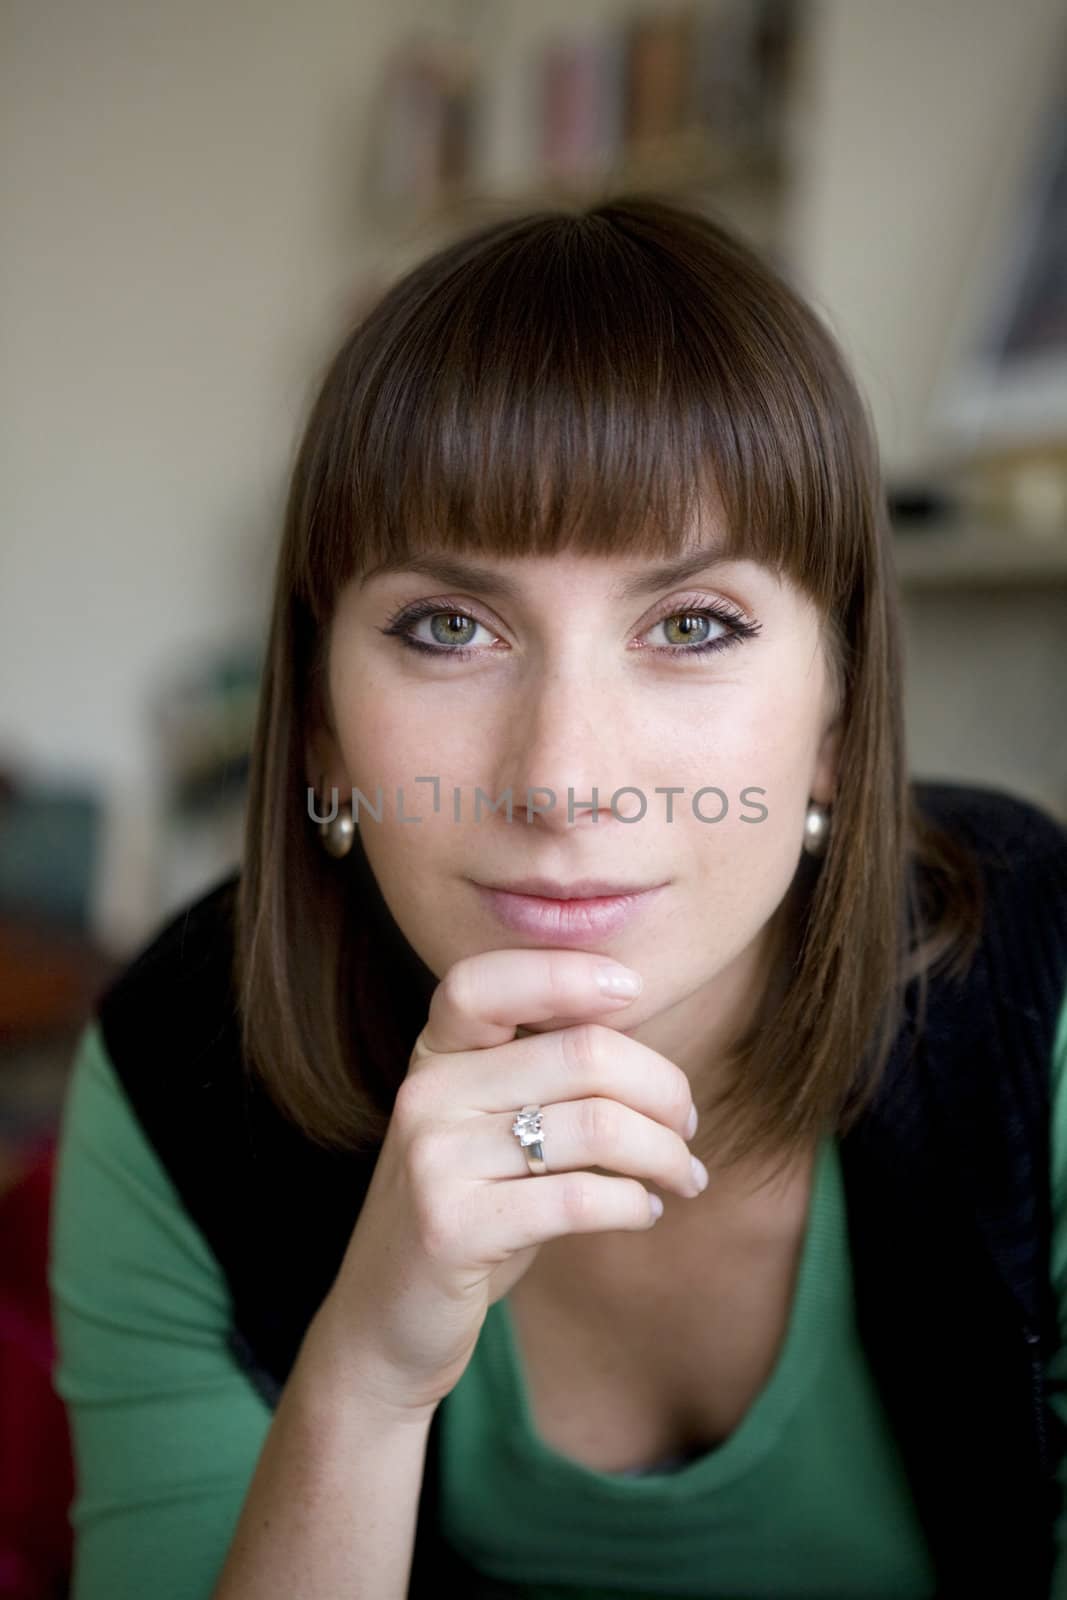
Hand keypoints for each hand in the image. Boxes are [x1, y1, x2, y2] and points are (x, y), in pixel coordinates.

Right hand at [321, 947, 701, 1417]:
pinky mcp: (451, 1227)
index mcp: (435, 1055)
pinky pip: (580, 1197)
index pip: (485, 981)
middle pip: (582, 1053)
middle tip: (688, 1124)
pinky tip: (645, 1211)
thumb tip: (640, 1029)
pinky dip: (635, 1203)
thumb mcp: (489, 1127)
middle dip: (662, 1087)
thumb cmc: (467, 1211)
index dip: (565, 972)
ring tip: (684, 1175)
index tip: (634, 990)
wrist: (384, 1323)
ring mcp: (434, 1158)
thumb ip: (543, 1073)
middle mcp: (427, 1093)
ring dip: (665, 1152)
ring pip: (597, 1125)